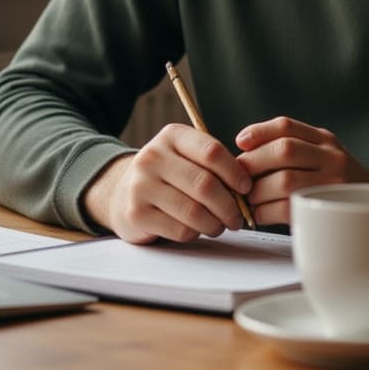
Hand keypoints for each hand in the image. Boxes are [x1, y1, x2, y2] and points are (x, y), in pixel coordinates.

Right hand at [82, 124, 252, 243]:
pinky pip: (179, 229)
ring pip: (194, 211)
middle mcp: (153, 156)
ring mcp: (142, 185)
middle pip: (205, 184)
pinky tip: (197, 229)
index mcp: (171, 135)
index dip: (235, 172)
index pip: (211, 151)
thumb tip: (246, 186)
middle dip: (229, 206)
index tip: (246, 188)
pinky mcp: (137, 213)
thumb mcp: (184, 156)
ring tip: (220, 225)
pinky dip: (196, 234)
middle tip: (237, 217)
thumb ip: (211, 164)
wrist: (122, 193)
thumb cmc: (166, 175)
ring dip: (215, 224)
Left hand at [234, 116, 368, 225]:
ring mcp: (332, 183)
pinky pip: (288, 208)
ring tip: (249, 198)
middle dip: (253, 163)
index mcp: (324, 139)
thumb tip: (244, 153)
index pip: (287, 126)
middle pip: (283, 150)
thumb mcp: (322, 155)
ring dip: (257, 191)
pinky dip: (266, 212)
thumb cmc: (335, 181)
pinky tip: (260, 214)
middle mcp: (330, 156)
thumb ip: (293, 148)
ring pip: (284, 180)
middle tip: (238, 178)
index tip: (240, 142)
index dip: (259, 132)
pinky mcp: (326, 209)